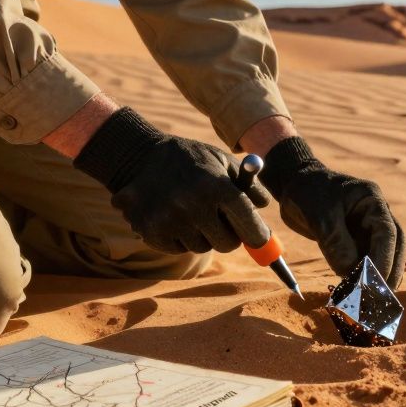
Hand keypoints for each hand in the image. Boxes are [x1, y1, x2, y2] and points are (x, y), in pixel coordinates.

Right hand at [73, 107, 269, 253]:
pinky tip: (172, 215)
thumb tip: (265, 207)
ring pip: (202, 247)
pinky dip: (180, 237)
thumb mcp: (221, 162)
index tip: (260, 238)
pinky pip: (179, 248)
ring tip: (190, 210)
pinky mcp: (152, 233)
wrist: (140, 157)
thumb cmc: (190, 160)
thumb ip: (249, 185)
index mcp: (217, 187)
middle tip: (223, 223)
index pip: (250, 225)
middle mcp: (194, 206)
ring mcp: (171, 221)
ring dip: (202, 234)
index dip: (258, 235)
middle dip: (230, 235)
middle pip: (228, 244)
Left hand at [259, 137, 405, 287]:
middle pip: (393, 245)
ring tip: (372, 300)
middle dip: (389, 271)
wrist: (293, 185)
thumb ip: (335, 242)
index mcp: (371, 199)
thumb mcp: (319, 215)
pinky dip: (363, 275)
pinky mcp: (356, 239)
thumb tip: (350, 272)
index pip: (387, 232)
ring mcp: (367, 226)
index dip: (385, 258)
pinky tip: (358, 291)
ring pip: (381, 254)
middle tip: (382, 298)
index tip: (376, 282)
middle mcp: (375, 213)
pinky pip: (365, 259)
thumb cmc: (307, 192)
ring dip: (378, 276)